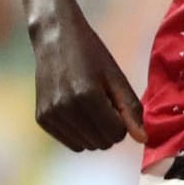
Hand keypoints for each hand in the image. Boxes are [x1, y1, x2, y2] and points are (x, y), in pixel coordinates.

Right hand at [31, 16, 145, 151]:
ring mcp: (50, 115)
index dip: (123, 122)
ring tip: (91, 106)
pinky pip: (69, 142)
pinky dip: (79, 132)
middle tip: (105, 103)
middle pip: (101, 143)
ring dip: (94, 132)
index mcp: (87, 96)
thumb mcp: (116, 77)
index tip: (117, 104)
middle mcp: (65, 108)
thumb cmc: (91, 54)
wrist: (54, 39)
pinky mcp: (41, 118)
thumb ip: (130, 109)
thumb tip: (142, 139)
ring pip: (85, 146)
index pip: (116, 134)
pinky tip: (78, 111)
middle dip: (109, 128)